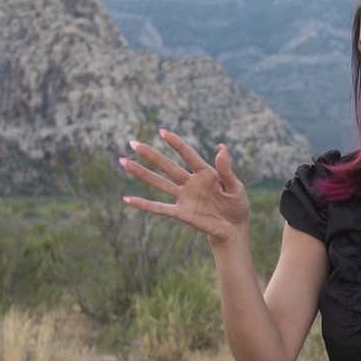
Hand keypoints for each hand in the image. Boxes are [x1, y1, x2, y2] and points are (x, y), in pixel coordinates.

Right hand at [118, 128, 249, 244]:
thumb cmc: (237, 205)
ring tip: (124, 162)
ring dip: (141, 173)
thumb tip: (221, 148)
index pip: (188, 155)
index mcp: (206, 173)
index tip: (162, 132)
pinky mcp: (181, 213)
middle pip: (167, 166)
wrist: (234, 228)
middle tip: (133, 143)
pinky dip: (144, 204)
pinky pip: (159, 208)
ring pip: (159, 183)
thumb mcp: (236, 187)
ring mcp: (184, 197)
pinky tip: (128, 199)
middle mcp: (191, 183)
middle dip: (150, 155)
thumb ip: (227, 170)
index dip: (176, 144)